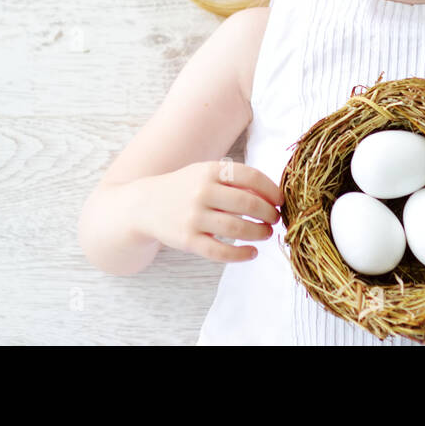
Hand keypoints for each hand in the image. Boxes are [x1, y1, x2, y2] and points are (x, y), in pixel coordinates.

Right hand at [136, 160, 283, 262]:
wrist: (144, 205)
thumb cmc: (184, 187)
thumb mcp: (205, 173)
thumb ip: (234, 180)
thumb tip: (271, 196)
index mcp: (209, 171)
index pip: (251, 177)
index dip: (271, 190)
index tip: (280, 201)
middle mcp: (202, 192)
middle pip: (248, 205)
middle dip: (268, 214)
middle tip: (274, 220)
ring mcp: (194, 217)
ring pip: (237, 230)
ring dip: (259, 234)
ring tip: (266, 234)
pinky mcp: (188, 240)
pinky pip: (220, 252)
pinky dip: (241, 255)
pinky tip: (251, 253)